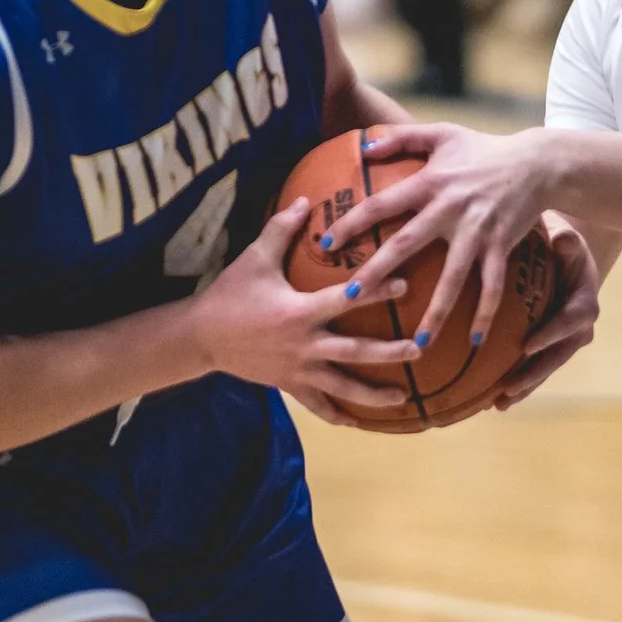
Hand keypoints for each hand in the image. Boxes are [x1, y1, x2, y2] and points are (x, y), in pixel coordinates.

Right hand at [191, 202, 398, 409]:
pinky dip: (337, 415)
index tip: (405, 285)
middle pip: (355, 351)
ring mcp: (298, 369)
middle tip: (419, 349)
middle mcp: (305, 344)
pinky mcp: (289, 385)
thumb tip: (306, 199)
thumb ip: (281, 230)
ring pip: (342, 386)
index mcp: (300, 311)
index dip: (376, 291)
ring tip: (403, 398)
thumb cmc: (230, 294)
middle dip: (389, 352)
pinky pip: (317, 405)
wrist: (202, 336)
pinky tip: (359, 422)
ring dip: (373, 394)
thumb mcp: (254, 258)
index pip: (346, 300)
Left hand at [328, 120, 557, 358]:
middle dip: (376, 271)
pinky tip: (475, 343)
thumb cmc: (484, 149)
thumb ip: (402, 136)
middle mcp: (449, 209)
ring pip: (452, 278)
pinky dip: (484, 314)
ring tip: (418, 344)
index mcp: (429, 183)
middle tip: (349, 296)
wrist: (537, 163)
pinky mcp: (502, 246)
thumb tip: (365, 147)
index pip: (380, 204)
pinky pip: (492, 286)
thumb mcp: (442, 133)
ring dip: (435, 312)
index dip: (351, 223)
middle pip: (406, 244)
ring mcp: (477, 231)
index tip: (326, 244)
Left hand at [486, 215, 601, 409]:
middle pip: (558, 356)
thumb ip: (567, 239)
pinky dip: (516, 387)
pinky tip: (490, 403)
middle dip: (534, 373)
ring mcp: (564, 343)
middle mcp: (578, 329)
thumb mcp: (566, 236)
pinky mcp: (549, 350)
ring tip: (498, 404)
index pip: (573, 320)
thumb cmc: (560, 243)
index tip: (528, 345)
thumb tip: (563, 239)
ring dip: (523, 387)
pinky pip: (534, 370)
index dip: (552, 334)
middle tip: (509, 386)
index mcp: (584, 301)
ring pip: (545, 369)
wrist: (565, 258)